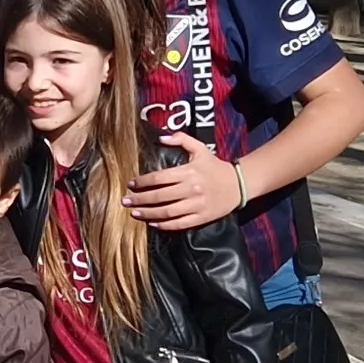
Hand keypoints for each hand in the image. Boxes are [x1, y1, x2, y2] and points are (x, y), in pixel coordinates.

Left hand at [122, 132, 246, 229]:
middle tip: (125, 201)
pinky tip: (152, 223)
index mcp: (188, 172)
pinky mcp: (201, 217)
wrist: (238, 184)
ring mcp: (196, 205)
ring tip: (134, 213)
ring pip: (166, 212)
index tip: (131, 184)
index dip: (142, 182)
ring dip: (148, 214)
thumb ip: (181, 139)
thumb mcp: (200, 148)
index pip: (159, 178)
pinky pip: (179, 224)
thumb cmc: (215, 166)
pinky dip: (164, 225)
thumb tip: (161, 137)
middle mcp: (191, 189)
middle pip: (159, 196)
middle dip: (139, 199)